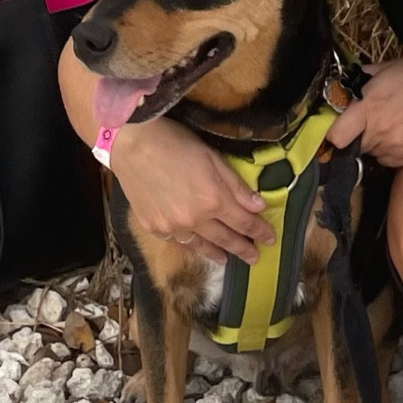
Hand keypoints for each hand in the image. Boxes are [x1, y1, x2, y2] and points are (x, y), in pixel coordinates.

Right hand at [109, 117, 273, 267]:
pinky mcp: (154, 227)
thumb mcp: (212, 157)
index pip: (244, 222)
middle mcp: (195, 219)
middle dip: (243, 249)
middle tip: (254, 258)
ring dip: (218, 252)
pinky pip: (178, 241)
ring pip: (201, 246)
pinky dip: (190, 245)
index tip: (271, 239)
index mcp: (214, 200)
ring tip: (226, 258)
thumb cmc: (175, 143)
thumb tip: (258, 206)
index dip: (260, 231)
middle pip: (225, 238)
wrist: (131, 145)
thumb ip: (236, 185)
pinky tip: (195, 245)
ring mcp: (172, 227)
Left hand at [328, 55, 402, 167]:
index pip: (335, 136)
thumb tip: (344, 86)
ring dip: (373, 142)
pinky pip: (387, 159)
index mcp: (369, 106)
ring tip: (390, 122)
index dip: (331, 133)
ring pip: (370, 153)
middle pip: (352, 146)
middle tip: (367, 119)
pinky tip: (401, 131)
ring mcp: (395, 147)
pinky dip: (388, 149)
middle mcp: (379, 131)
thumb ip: (361, 80)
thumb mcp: (387, 68)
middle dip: (355, 134)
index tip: (336, 126)